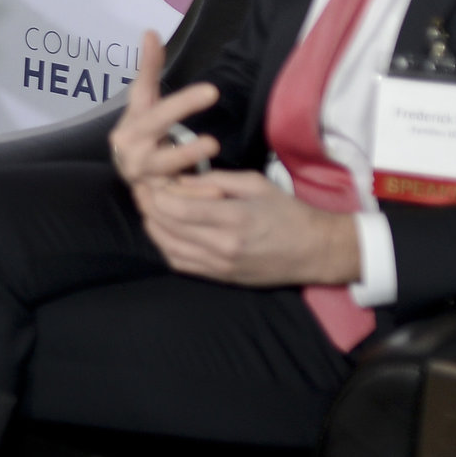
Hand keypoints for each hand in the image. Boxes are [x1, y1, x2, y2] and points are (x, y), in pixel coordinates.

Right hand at [109, 30, 220, 192]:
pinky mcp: (158, 201)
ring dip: (191, 180)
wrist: (129, 165)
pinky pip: (177, 203)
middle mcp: (133, 159)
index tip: (213, 91)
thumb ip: (148, 69)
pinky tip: (218, 193)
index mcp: (130, 131)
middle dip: (184, 151)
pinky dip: (195, 198)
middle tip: (214, 143)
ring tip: (216, 174)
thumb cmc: (142, 127)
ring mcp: (145, 183)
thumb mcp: (143, 100)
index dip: (183, 104)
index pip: (156, 115)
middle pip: (158, 155)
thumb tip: (150, 32)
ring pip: (167, 184)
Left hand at [136, 167, 362, 288]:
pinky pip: (180, 264)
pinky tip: (162, 231)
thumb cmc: (288, 212)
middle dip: (148, 207)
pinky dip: (165, 247)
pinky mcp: (219, 277)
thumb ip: (215, 179)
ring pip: (168, 248)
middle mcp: (222, 246)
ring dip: (152, 227)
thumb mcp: (255, 184)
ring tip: (148, 208)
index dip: (155, 194)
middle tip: (141, 190)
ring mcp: (219, 266)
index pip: (177, 209)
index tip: (148, 179)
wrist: (314, 251)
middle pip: (167, 227)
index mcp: (233, 219)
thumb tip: (179, 179)